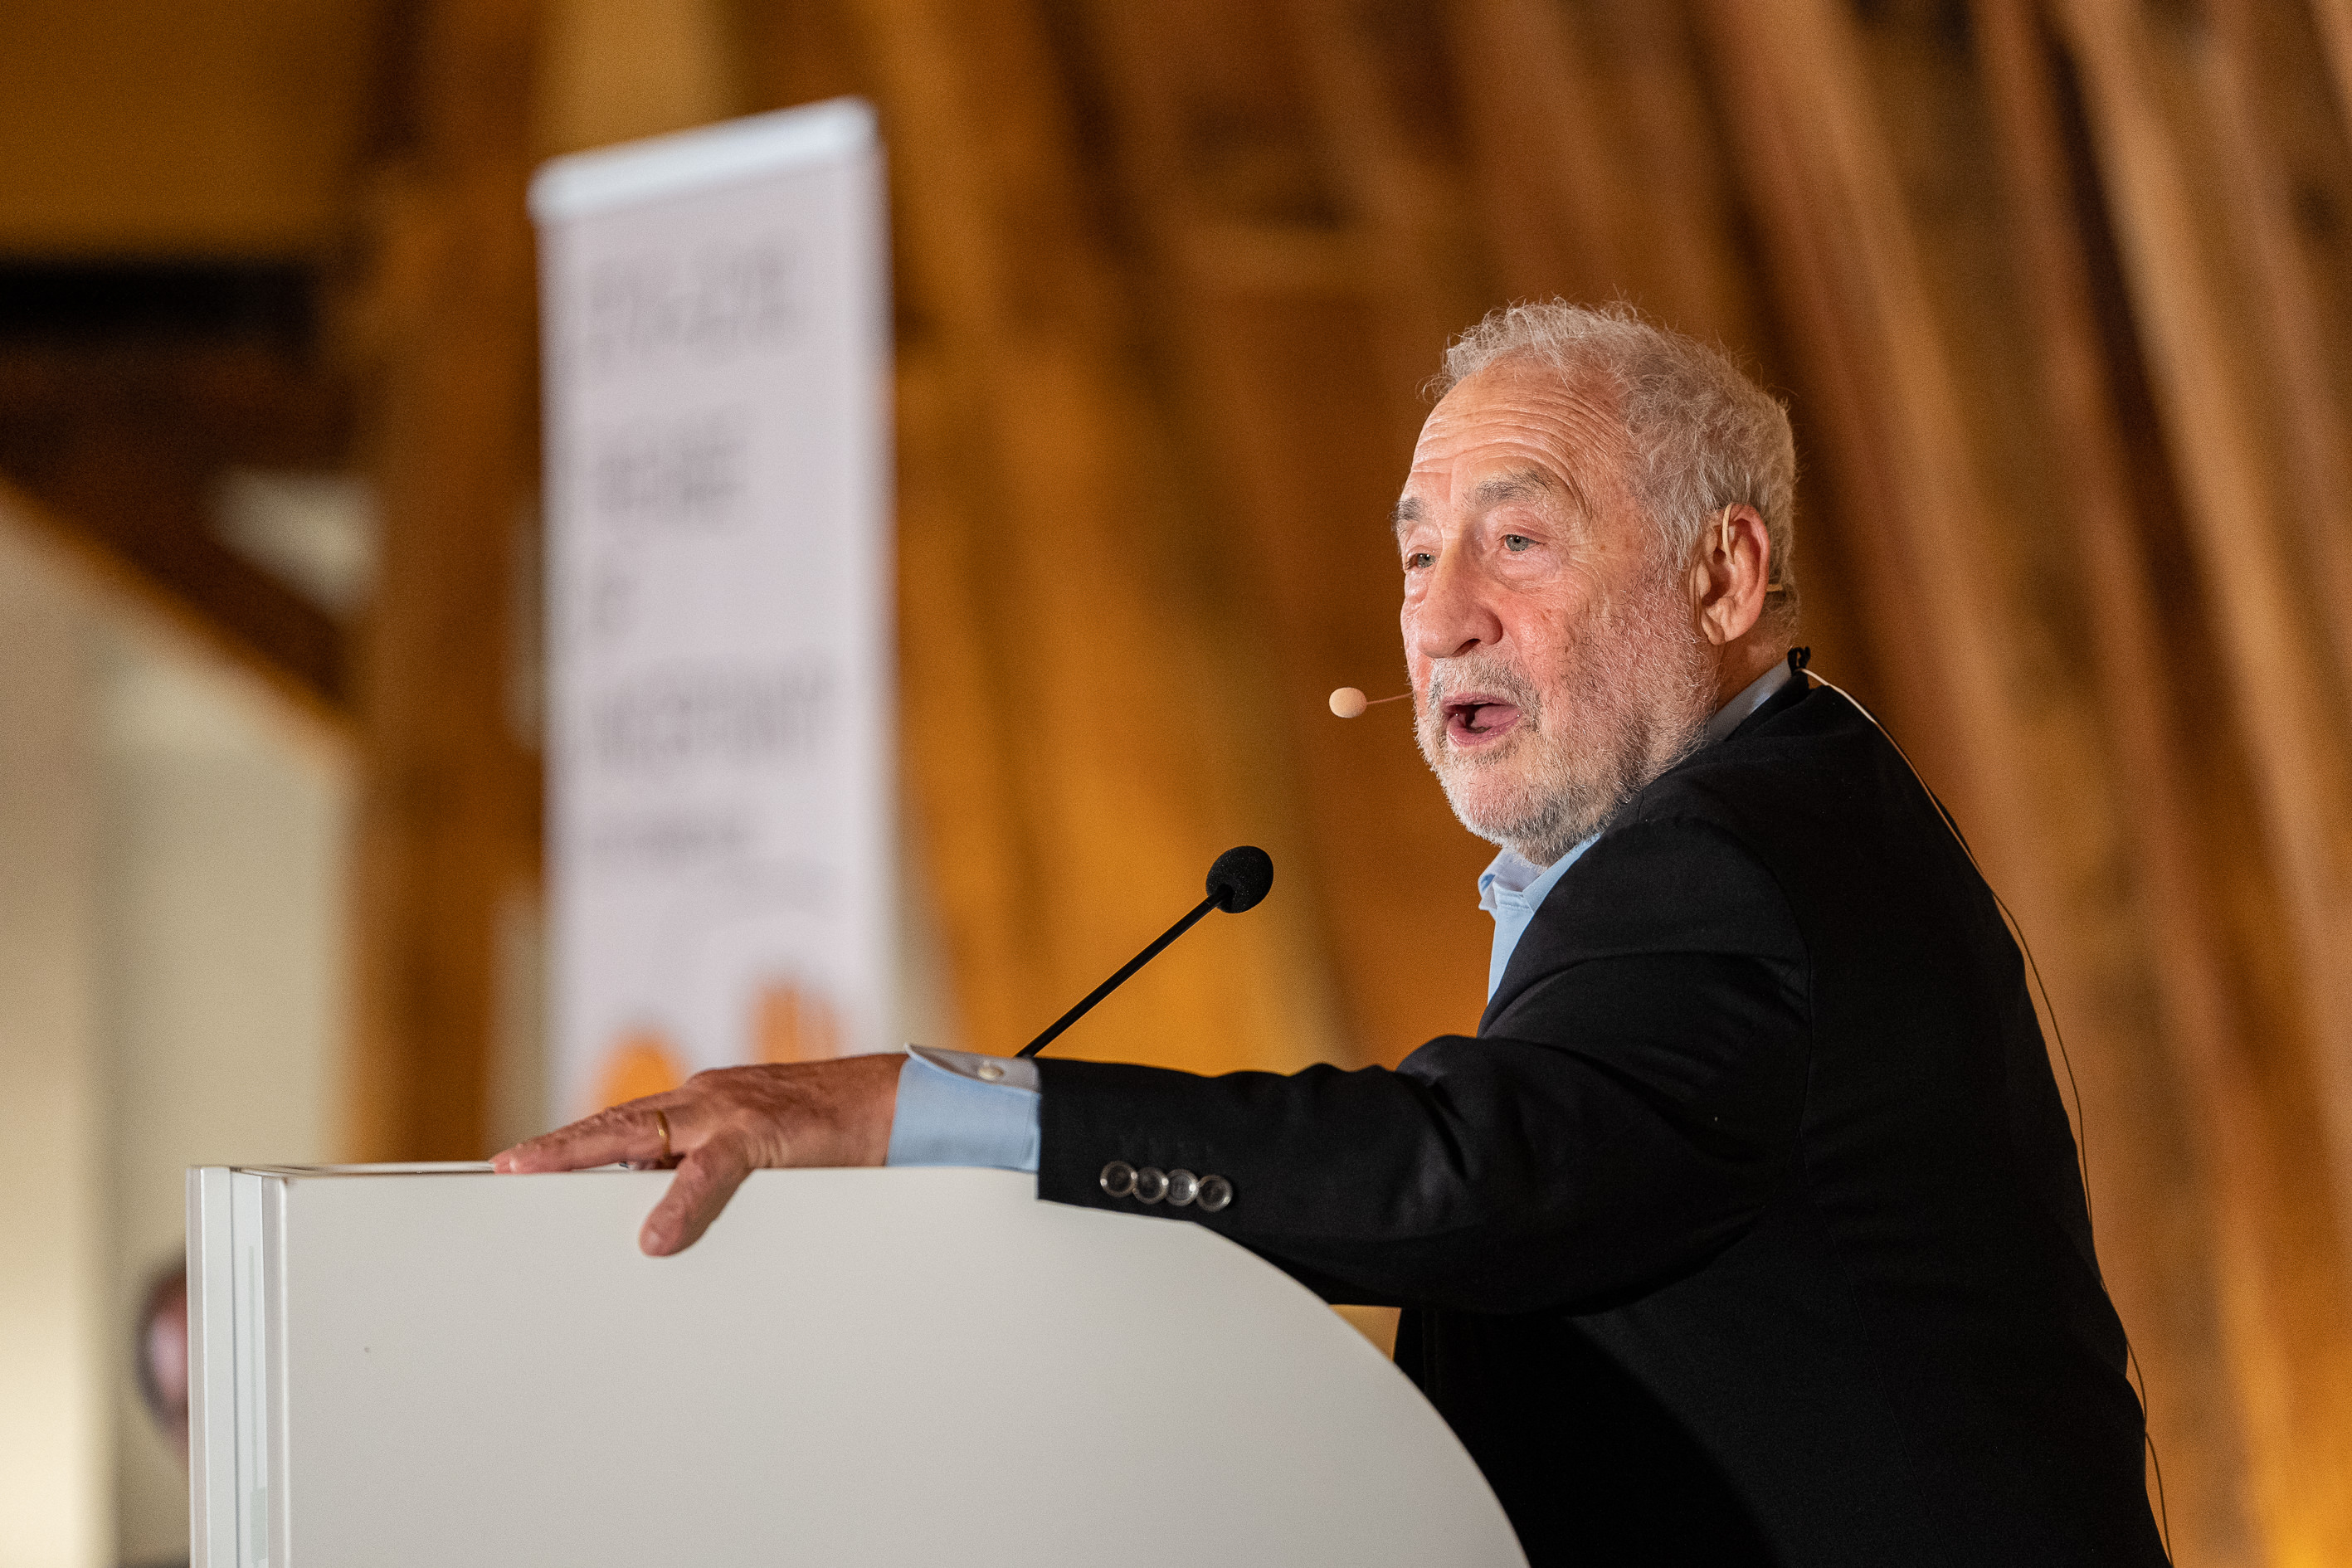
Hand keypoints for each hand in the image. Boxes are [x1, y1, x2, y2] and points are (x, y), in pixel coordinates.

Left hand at [491, 1053, 901, 1255]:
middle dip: (558, 1146)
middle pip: (616, 1123)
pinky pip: (710, 1171)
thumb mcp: (765, 1156)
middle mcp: (709, 1100)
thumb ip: (714, 1179)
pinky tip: (653, 1233)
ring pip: (643, 1131)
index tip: (521, 1163)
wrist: (901, 1102)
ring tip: (536, 1175)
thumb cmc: (838, 1134)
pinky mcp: (765, 1132)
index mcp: (706, 1108)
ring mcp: (732, 1111)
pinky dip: (678, 1203)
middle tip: (506, 1167)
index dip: (573, 1143)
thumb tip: (663, 1226)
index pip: (626, 1125)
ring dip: (585, 1153)